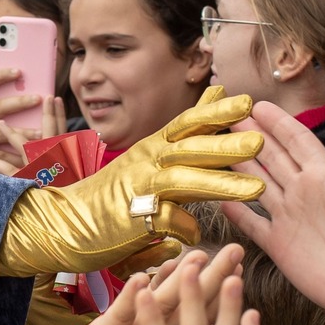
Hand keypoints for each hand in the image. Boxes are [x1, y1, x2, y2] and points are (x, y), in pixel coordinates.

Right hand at [0, 87, 263, 276]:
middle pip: (190, 148)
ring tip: (257, 188)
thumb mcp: (148, 154)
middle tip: (260, 140)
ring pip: (183, 182)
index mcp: (152, 148)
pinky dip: (185, 228)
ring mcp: (138, 190)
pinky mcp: (132, 220)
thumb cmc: (114, 193)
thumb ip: (184, 130)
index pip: (186, 123)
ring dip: (221, 184)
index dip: (216, 112)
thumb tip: (216, 89)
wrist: (65, 222)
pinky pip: (167, 222)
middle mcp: (146, 163)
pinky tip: (196, 234)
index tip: (248, 101)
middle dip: (226, 143)